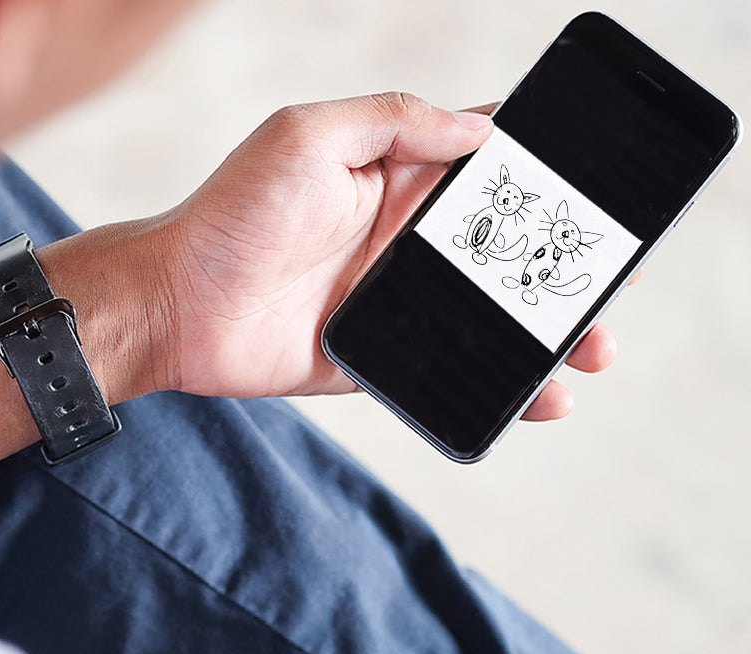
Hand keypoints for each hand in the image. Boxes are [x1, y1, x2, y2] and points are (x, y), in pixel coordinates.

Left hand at [156, 93, 614, 417]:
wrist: (178, 306)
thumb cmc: (232, 215)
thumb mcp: (307, 137)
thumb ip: (393, 124)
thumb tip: (479, 129)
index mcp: (396, 182)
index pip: (486, 173)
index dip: (543, 181)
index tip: (596, 197)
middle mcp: (401, 243)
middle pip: (501, 253)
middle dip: (558, 268)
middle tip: (607, 285)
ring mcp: (392, 305)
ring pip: (484, 319)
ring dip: (540, 334)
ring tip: (589, 350)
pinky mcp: (375, 360)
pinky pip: (443, 374)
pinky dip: (489, 386)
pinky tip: (533, 397)